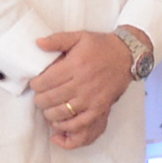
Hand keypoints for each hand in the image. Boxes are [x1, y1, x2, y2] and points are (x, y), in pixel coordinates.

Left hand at [30, 31, 130, 148]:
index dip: (36, 85)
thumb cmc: (100, 46)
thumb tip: (38, 43)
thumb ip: (57, 40)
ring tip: (47, 108)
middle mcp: (82, 83)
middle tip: (39, 97)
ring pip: (62, 112)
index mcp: (75, 65)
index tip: (35, 84)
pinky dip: (66, 126)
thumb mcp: (79, 36)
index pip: (46, 81)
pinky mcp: (99, 108)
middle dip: (39, 100)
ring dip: (49, 113)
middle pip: (51, 98)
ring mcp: (91, 97)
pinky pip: (80, 122)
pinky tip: (59, 123)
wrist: (126, 55)